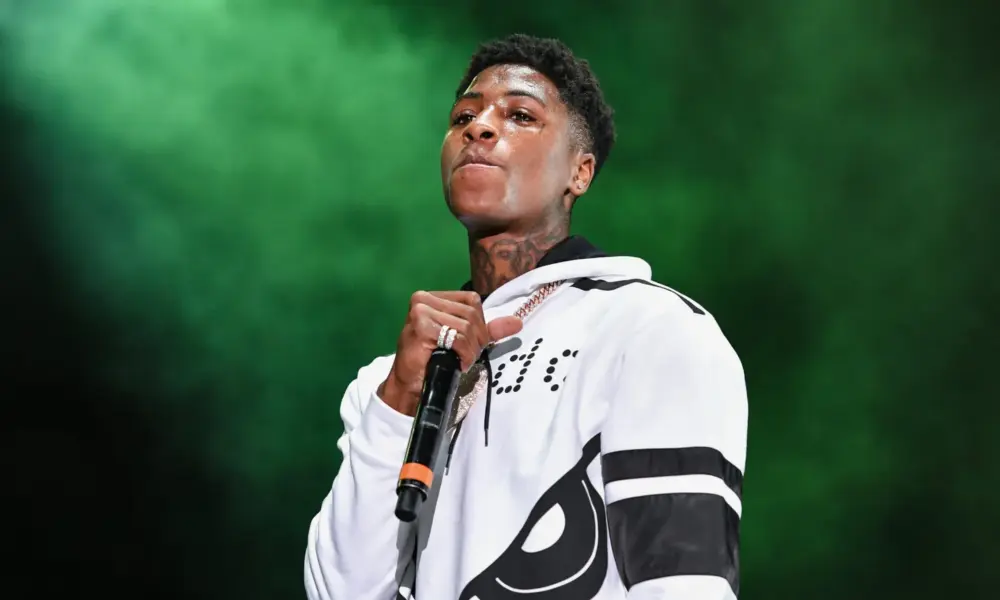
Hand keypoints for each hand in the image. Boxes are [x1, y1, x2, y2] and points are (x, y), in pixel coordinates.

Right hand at [378, 291, 522, 416]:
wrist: (410, 384)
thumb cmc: (433, 360)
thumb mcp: (463, 340)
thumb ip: (488, 329)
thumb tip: (517, 323)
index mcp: (433, 296)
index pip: (472, 300)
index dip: (479, 324)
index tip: (471, 344)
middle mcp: (424, 298)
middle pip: (471, 313)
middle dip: (477, 339)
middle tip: (467, 356)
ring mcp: (421, 311)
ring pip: (466, 326)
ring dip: (470, 350)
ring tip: (461, 361)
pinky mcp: (421, 326)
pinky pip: (458, 337)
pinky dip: (464, 354)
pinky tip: (457, 363)